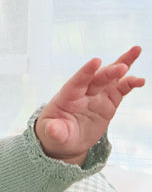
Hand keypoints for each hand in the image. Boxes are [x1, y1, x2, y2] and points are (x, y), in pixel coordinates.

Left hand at [35, 46, 144, 164]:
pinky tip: (140, 81)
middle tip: (122, 67)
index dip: (86, 71)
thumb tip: (51, 129)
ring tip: (136, 50)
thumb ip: (54, 131)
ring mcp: (97, 95)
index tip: (96, 61)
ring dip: (123, 63)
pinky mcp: (109, 101)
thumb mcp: (52, 135)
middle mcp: (83, 92)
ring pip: (111, 77)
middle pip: (97, 78)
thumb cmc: (56, 134)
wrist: (67, 140)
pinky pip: (121, 89)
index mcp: (67, 97)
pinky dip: (130, 83)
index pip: (77, 81)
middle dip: (109, 72)